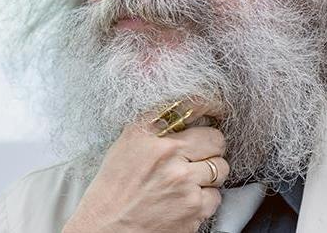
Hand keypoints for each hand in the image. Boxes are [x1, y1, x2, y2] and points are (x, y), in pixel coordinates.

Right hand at [62, 108, 228, 232]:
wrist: (105, 229)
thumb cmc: (114, 185)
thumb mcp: (129, 139)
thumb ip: (157, 120)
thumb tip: (186, 106)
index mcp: (158, 141)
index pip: (201, 117)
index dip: (210, 115)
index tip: (215, 115)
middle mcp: (174, 163)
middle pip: (217, 143)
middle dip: (211, 146)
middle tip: (199, 153)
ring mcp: (186, 191)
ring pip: (221, 170)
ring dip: (210, 173)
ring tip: (190, 177)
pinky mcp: (193, 215)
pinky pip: (215, 198)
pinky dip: (205, 198)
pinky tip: (186, 198)